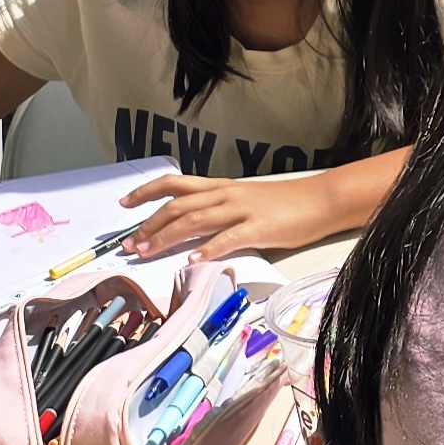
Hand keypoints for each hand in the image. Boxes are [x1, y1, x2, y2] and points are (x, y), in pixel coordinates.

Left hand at [117, 172, 338, 258]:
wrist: (319, 200)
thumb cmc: (284, 204)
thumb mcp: (245, 201)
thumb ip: (219, 211)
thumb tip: (191, 229)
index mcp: (220, 187)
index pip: (175, 184)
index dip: (147, 192)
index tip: (124, 203)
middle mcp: (225, 194)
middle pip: (178, 206)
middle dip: (149, 225)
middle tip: (129, 245)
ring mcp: (241, 210)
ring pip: (195, 219)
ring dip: (166, 237)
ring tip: (146, 252)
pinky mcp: (258, 228)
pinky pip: (228, 238)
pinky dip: (208, 249)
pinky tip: (193, 260)